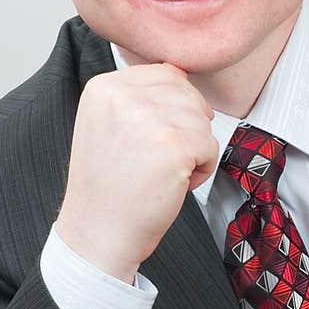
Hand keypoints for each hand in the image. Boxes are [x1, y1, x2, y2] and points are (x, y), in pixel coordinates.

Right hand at [55, 63, 218, 281]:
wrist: (98, 233)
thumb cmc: (109, 187)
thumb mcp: (108, 125)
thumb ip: (138, 96)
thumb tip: (182, 76)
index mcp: (103, 87)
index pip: (166, 74)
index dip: (175, 108)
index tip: (154, 141)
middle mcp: (122, 96)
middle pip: (188, 95)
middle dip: (186, 129)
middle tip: (157, 161)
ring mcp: (148, 119)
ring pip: (202, 121)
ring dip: (193, 151)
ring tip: (162, 173)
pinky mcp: (174, 146)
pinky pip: (210, 146)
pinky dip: (201, 170)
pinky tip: (173, 185)